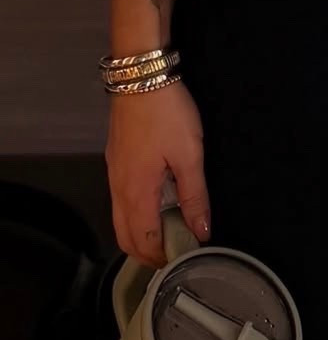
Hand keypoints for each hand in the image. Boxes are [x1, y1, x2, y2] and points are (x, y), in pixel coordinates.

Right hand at [106, 80, 211, 267]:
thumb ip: (195, 195)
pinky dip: (135, 215)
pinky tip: (156, 206)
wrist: (141, 76)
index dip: (161, 258)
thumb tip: (202, 231)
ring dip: (139, 235)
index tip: (182, 263)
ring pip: (120, 220)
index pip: (143, 242)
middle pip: (125, 237)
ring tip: (168, 235)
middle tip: (174, 256)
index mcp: (136, 194)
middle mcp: (118, 190)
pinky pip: (120, 201)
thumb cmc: (167, 114)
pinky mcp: (115, 160)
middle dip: (146, 254)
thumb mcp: (190, 154)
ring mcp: (113, 174)